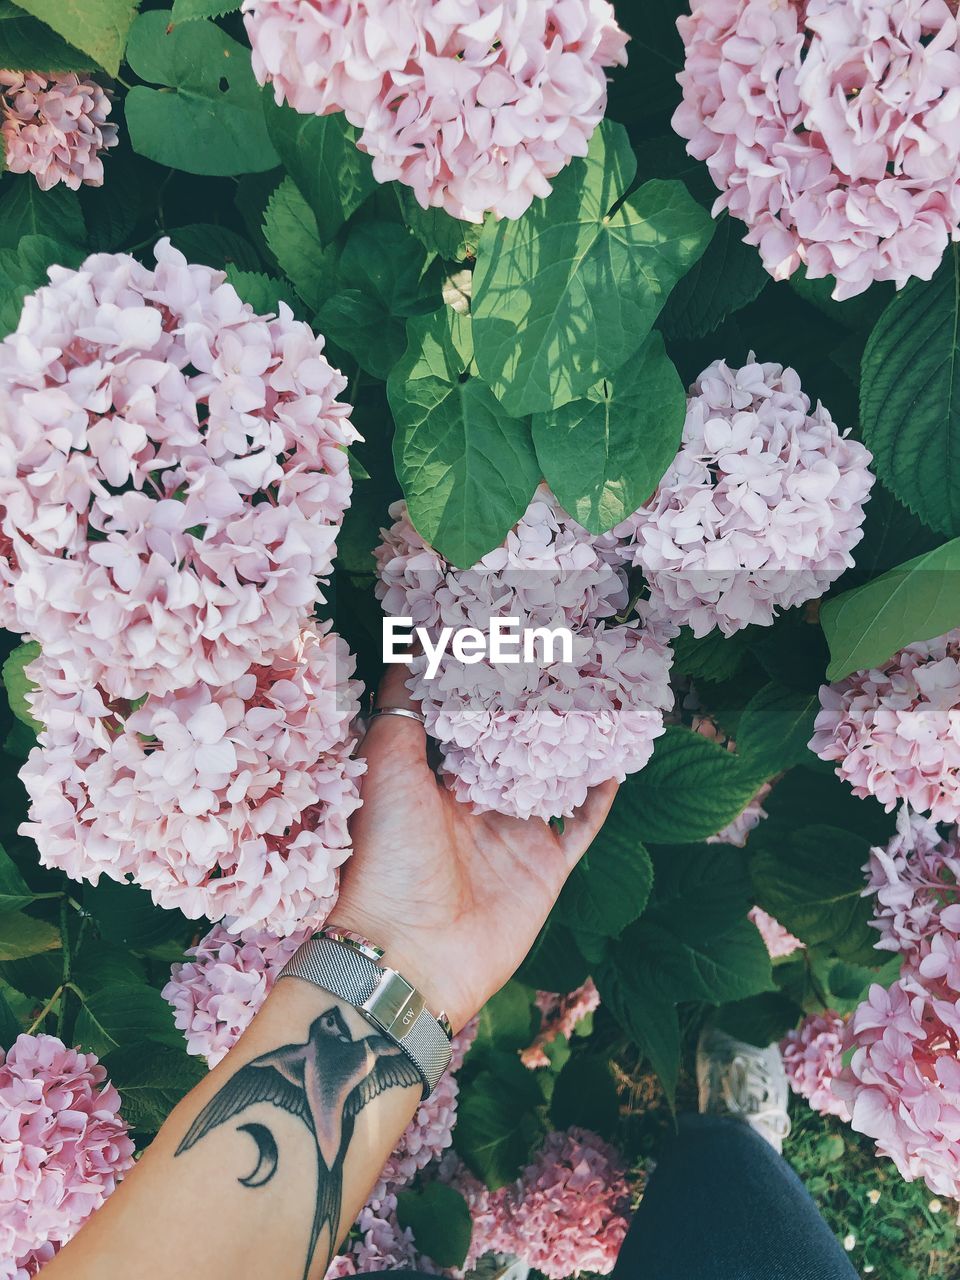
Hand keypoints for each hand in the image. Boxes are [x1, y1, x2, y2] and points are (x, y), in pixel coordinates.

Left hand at [334, 666, 616, 1029]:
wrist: (412, 954)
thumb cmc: (388, 858)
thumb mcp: (384, 769)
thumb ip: (401, 710)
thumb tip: (409, 647)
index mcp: (431, 780)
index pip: (463, 721)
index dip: (480, 685)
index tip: (503, 638)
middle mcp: (473, 805)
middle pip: (512, 746)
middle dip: (533, 708)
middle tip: (561, 658)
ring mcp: (512, 837)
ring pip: (552, 779)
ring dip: (572, 744)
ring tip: (598, 698)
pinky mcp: (545, 869)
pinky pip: (582, 827)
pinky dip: (599, 797)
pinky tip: (616, 761)